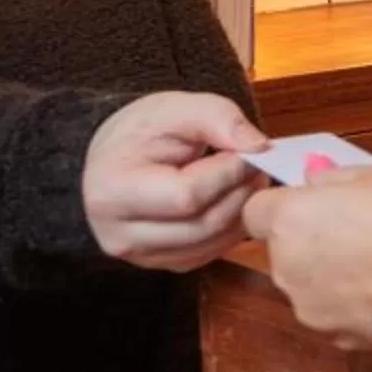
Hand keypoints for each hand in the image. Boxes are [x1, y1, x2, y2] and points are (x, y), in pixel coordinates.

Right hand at [84, 92, 268, 271]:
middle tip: (259, 167)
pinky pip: (208, 254)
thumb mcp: (175, 107)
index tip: (250, 152)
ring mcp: (138, 255)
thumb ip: (217, 117)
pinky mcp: (159, 264)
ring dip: (242, 213)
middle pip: (202, 225)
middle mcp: (117, 233)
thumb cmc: (140, 132)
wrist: (114, 159)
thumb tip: (258, 146)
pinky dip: (231, 230)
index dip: (228, 174)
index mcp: (112, 192)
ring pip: (210, 244)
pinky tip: (234, 201)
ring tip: (249, 181)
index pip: (187, 194)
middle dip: (240, 194)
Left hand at [242, 163, 371, 333]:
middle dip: (310, 237)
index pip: (255, 209)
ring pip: (304, 280)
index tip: (309, 200)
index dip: (282, 204)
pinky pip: (328, 308)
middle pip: (281, 246)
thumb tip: (317, 179)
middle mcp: (285, 265)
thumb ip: (336, 177)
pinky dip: (346, 299)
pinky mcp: (330, 335)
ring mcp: (305, 305)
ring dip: (328, 270)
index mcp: (289, 218)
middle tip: (355, 225)